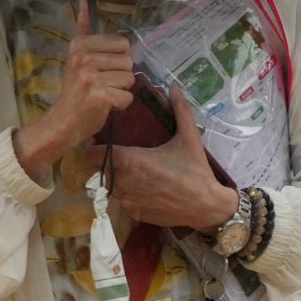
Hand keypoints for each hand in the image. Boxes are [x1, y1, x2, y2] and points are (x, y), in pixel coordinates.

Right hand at [15, 2, 136, 175]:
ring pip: (130, 79)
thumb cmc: (75, 91)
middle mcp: (83, 58)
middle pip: (128, 62)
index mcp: (79, 45)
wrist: (62, 123)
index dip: (116, 60)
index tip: (98, 70)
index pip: (122, 44)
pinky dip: (120, 105)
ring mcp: (91, 77)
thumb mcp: (77, 57)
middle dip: (119, 76)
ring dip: (120, 90)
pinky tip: (104, 106)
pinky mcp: (100, 95)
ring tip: (102, 95)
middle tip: (100, 86)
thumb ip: (84, 29)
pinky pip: (128, 96)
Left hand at [108, 86, 238, 230]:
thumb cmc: (195, 170)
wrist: (205, 206)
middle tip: (122, 157)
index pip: (95, 155)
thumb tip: (174, 86)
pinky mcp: (134, 214)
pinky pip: (123, 202)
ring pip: (112, 187)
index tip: (100, 144)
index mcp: (132, 161)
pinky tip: (146, 189)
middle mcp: (124, 181)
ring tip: (134, 173)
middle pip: (102, 171)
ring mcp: (127, 200)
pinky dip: (130, 195)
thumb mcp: (190, 138)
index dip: (95, 150)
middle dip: (108, 164)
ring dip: (118, 180)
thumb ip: (180, 110)